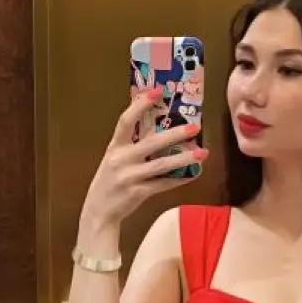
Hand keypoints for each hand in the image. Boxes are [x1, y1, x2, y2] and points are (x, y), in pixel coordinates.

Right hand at [77, 86, 206, 234]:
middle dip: (174, 134)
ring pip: (161, 165)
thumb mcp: (115, 158)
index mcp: (115, 147)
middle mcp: (121, 159)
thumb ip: (132, 143)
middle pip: (150, 143)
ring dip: (183, 158)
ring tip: (203, 153)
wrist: (98, 211)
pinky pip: (163, 184)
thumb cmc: (110, 180)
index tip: (157, 91)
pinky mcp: (138, 193)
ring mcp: (129, 177)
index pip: (126, 121)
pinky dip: (179, 179)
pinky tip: (193, 174)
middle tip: (195, 127)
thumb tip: (157, 124)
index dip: (140, 105)